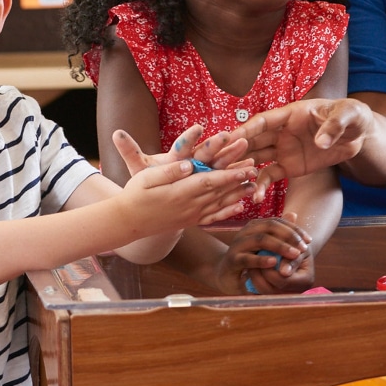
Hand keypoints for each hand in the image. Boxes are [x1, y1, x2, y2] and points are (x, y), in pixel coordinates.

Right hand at [113, 129, 254, 228]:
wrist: (129, 221)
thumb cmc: (135, 194)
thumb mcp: (146, 178)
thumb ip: (169, 172)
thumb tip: (189, 164)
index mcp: (179, 192)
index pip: (209, 182)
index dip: (229, 175)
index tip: (244, 169)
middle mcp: (189, 205)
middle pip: (219, 191)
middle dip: (239, 181)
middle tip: (256, 171)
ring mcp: (191, 215)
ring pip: (219, 204)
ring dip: (238, 195)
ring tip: (254, 186)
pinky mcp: (191, 221)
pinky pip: (213, 217)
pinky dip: (227, 212)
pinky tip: (239, 207)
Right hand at [218, 213, 314, 293]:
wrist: (225, 275)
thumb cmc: (249, 260)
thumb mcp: (266, 247)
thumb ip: (279, 233)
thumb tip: (294, 214)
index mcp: (255, 226)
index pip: (278, 221)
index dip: (295, 229)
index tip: (309, 240)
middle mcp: (246, 231)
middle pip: (270, 226)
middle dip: (289, 236)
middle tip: (304, 248)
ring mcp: (238, 245)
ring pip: (260, 239)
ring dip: (280, 246)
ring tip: (294, 254)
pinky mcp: (232, 260)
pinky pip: (247, 258)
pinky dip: (262, 260)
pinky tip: (274, 262)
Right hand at [225, 98, 375, 187]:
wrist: (359, 134)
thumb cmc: (352, 116)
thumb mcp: (348, 115)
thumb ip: (334, 127)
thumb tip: (320, 142)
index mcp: (291, 114)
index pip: (263, 121)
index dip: (246, 130)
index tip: (230, 138)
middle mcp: (282, 132)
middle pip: (253, 140)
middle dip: (235, 151)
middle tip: (216, 164)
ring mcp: (284, 149)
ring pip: (256, 158)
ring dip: (242, 169)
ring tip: (230, 183)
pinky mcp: (290, 166)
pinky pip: (271, 175)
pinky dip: (261, 186)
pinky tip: (255, 198)